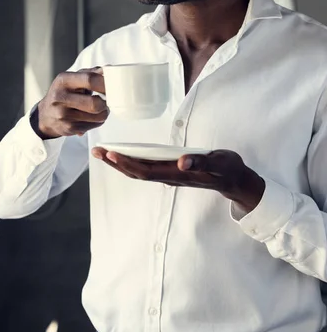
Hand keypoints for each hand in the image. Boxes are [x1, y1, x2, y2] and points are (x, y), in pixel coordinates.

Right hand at [33, 68, 108, 138]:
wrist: (45, 115)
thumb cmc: (64, 93)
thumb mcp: (72, 79)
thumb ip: (91, 73)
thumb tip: (109, 69)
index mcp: (63, 80)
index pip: (90, 80)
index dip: (105, 84)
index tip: (112, 86)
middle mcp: (61, 97)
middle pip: (95, 103)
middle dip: (106, 102)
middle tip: (107, 100)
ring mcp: (63, 114)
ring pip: (98, 116)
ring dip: (105, 112)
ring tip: (101, 108)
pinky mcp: (68, 128)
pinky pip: (94, 125)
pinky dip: (98, 121)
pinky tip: (92, 116)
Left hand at [91, 148, 264, 213]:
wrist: (234, 180)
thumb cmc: (227, 169)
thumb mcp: (220, 163)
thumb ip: (203, 162)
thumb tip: (182, 162)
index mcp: (177, 174)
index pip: (146, 170)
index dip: (127, 163)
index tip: (111, 154)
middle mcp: (169, 176)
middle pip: (136, 172)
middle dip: (115, 163)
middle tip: (96, 151)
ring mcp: (169, 175)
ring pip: (138, 171)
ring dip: (119, 163)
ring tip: (102, 153)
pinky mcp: (170, 171)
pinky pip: (145, 168)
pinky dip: (130, 162)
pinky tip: (122, 155)